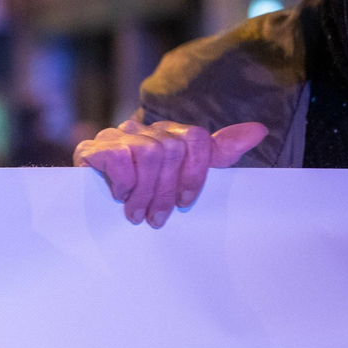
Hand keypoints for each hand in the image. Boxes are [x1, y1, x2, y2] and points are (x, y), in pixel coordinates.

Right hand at [75, 120, 267, 227]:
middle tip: (157, 218)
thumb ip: (217, 152)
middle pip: (171, 150)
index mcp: (168, 133)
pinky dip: (123, 183)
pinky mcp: (92, 148)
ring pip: (149, 154)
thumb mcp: (183, 173)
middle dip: (166, 190)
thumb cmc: (141, 190)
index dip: (195, 172)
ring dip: (145, 191)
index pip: (195, 138)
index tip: (186, 202)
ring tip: (137, 214)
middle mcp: (143, 129)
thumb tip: (260, 130)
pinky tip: (119, 196)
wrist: (87, 199)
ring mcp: (116, 136)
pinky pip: (119, 158)